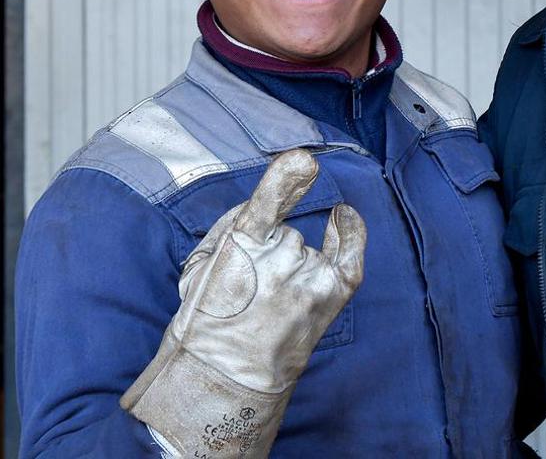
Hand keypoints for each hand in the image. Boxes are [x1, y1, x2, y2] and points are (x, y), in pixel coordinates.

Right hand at [121, 149, 366, 456]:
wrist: (224, 384)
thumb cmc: (204, 326)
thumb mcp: (196, 269)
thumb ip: (229, 229)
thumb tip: (265, 205)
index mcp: (238, 249)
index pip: (267, 204)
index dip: (285, 180)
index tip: (304, 162)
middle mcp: (280, 260)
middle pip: (283, 233)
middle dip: (270, 251)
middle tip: (252, 289)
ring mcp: (309, 279)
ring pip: (304, 249)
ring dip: (293, 265)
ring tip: (273, 302)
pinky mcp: (329, 297)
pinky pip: (348, 254)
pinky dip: (349, 234)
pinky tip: (342, 217)